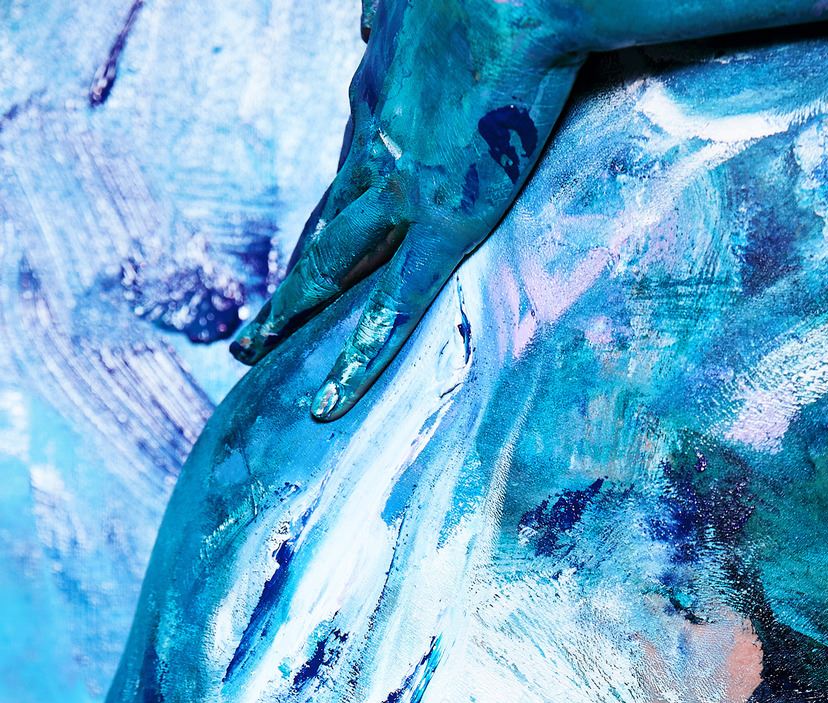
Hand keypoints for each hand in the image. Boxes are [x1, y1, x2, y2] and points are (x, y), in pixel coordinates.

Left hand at [230, 0, 581, 418]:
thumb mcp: (423, 2)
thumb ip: (394, 20)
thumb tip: (369, 21)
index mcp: (379, 95)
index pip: (347, 161)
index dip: (329, 204)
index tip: (317, 233)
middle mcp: (373, 145)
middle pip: (319, 222)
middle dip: (287, 274)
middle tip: (252, 322)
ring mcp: (399, 189)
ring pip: (327, 264)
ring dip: (288, 311)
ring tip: (250, 352)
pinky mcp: (441, 224)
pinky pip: (390, 308)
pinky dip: (357, 359)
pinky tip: (328, 402)